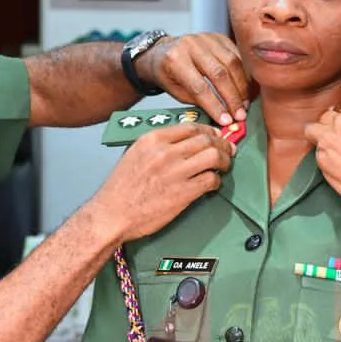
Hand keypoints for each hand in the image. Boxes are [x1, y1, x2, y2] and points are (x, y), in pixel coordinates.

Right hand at [92, 123, 233, 238]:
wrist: (112, 214)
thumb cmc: (120, 189)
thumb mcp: (134, 154)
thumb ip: (157, 145)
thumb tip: (183, 142)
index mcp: (152, 140)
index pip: (191, 127)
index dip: (209, 130)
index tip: (215, 135)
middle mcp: (165, 152)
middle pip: (206, 140)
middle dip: (222, 144)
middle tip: (228, 150)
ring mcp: (175, 172)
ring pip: (213, 156)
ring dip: (224, 160)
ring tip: (225, 166)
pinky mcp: (183, 192)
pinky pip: (211, 179)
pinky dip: (217, 181)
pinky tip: (213, 184)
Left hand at [137, 33, 249, 125]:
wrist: (163, 50)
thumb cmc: (168, 73)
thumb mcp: (176, 91)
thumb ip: (198, 101)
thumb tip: (222, 115)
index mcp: (175, 60)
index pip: (199, 87)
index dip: (215, 106)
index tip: (226, 120)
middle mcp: (191, 45)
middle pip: (220, 74)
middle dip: (233, 98)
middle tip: (240, 115)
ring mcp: (207, 38)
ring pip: (233, 63)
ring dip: (242, 87)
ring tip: (245, 104)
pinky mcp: (219, 37)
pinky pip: (237, 55)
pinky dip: (244, 74)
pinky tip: (246, 88)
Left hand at [304, 103, 340, 202]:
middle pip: (328, 116)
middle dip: (332, 125)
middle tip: (339, 137)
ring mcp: (328, 137)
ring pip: (313, 129)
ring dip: (319, 135)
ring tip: (328, 146)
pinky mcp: (321, 155)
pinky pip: (315, 149)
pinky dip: (322, 154)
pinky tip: (333, 161)